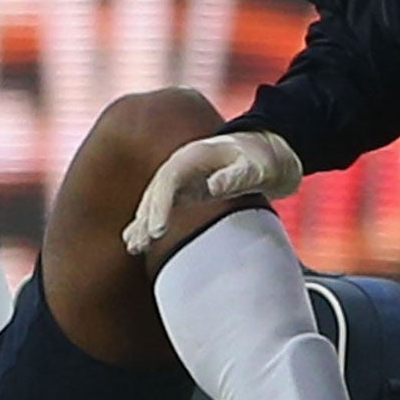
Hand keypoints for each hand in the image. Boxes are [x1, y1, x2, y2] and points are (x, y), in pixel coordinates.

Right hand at [121, 131, 302, 253]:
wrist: (267, 152)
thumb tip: (213, 187)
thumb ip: (236, 176)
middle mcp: (181, 166)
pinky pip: (161, 208)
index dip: (161, 205)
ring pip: (155, 201)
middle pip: (157, 191)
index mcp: (194, 156)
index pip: (169, 180)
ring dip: (142, 223)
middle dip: (146, 218)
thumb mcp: (256, 167)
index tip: (158, 230)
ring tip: (132, 247)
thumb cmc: (263, 159)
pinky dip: (149, 223)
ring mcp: (182, 179)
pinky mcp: (186, 192)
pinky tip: (137, 242)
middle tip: (140, 244)